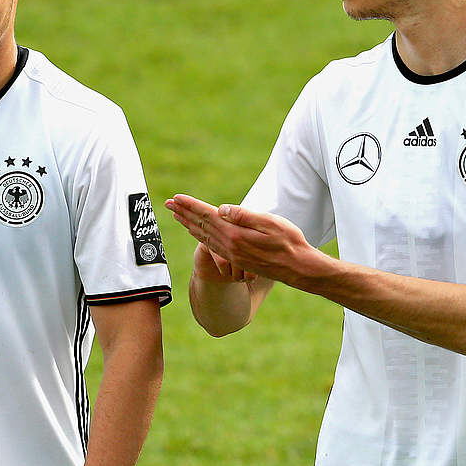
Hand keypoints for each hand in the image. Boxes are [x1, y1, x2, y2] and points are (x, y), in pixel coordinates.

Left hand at [168, 194, 319, 285]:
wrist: (298, 268)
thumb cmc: (290, 242)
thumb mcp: (271, 223)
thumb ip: (245, 216)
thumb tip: (221, 209)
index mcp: (235, 234)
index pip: (208, 216)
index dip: (191, 205)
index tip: (176, 197)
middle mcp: (229, 246)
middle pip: (201, 225)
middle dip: (184, 213)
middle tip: (168, 203)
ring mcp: (232, 254)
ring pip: (204, 236)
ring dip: (189, 224)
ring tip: (176, 215)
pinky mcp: (236, 258)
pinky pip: (212, 245)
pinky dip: (200, 236)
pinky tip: (196, 232)